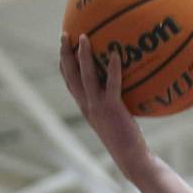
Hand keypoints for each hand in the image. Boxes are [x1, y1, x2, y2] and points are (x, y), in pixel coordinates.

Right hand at [58, 32, 148, 176]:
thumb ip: (113, 104)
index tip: (63, 49)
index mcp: (85, 108)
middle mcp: (87, 106)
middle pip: (70, 76)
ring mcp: (98, 107)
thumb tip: (125, 88)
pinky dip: (112, 69)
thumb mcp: (115, 120)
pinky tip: (115, 54)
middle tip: (64, 35)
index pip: (69, 84)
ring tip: (84, 37)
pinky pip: (112, 84)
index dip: (64, 66)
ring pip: (85, 77)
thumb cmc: (127, 140)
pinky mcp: (112, 109)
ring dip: (83, 55)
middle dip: (65, 54)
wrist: (130, 157)